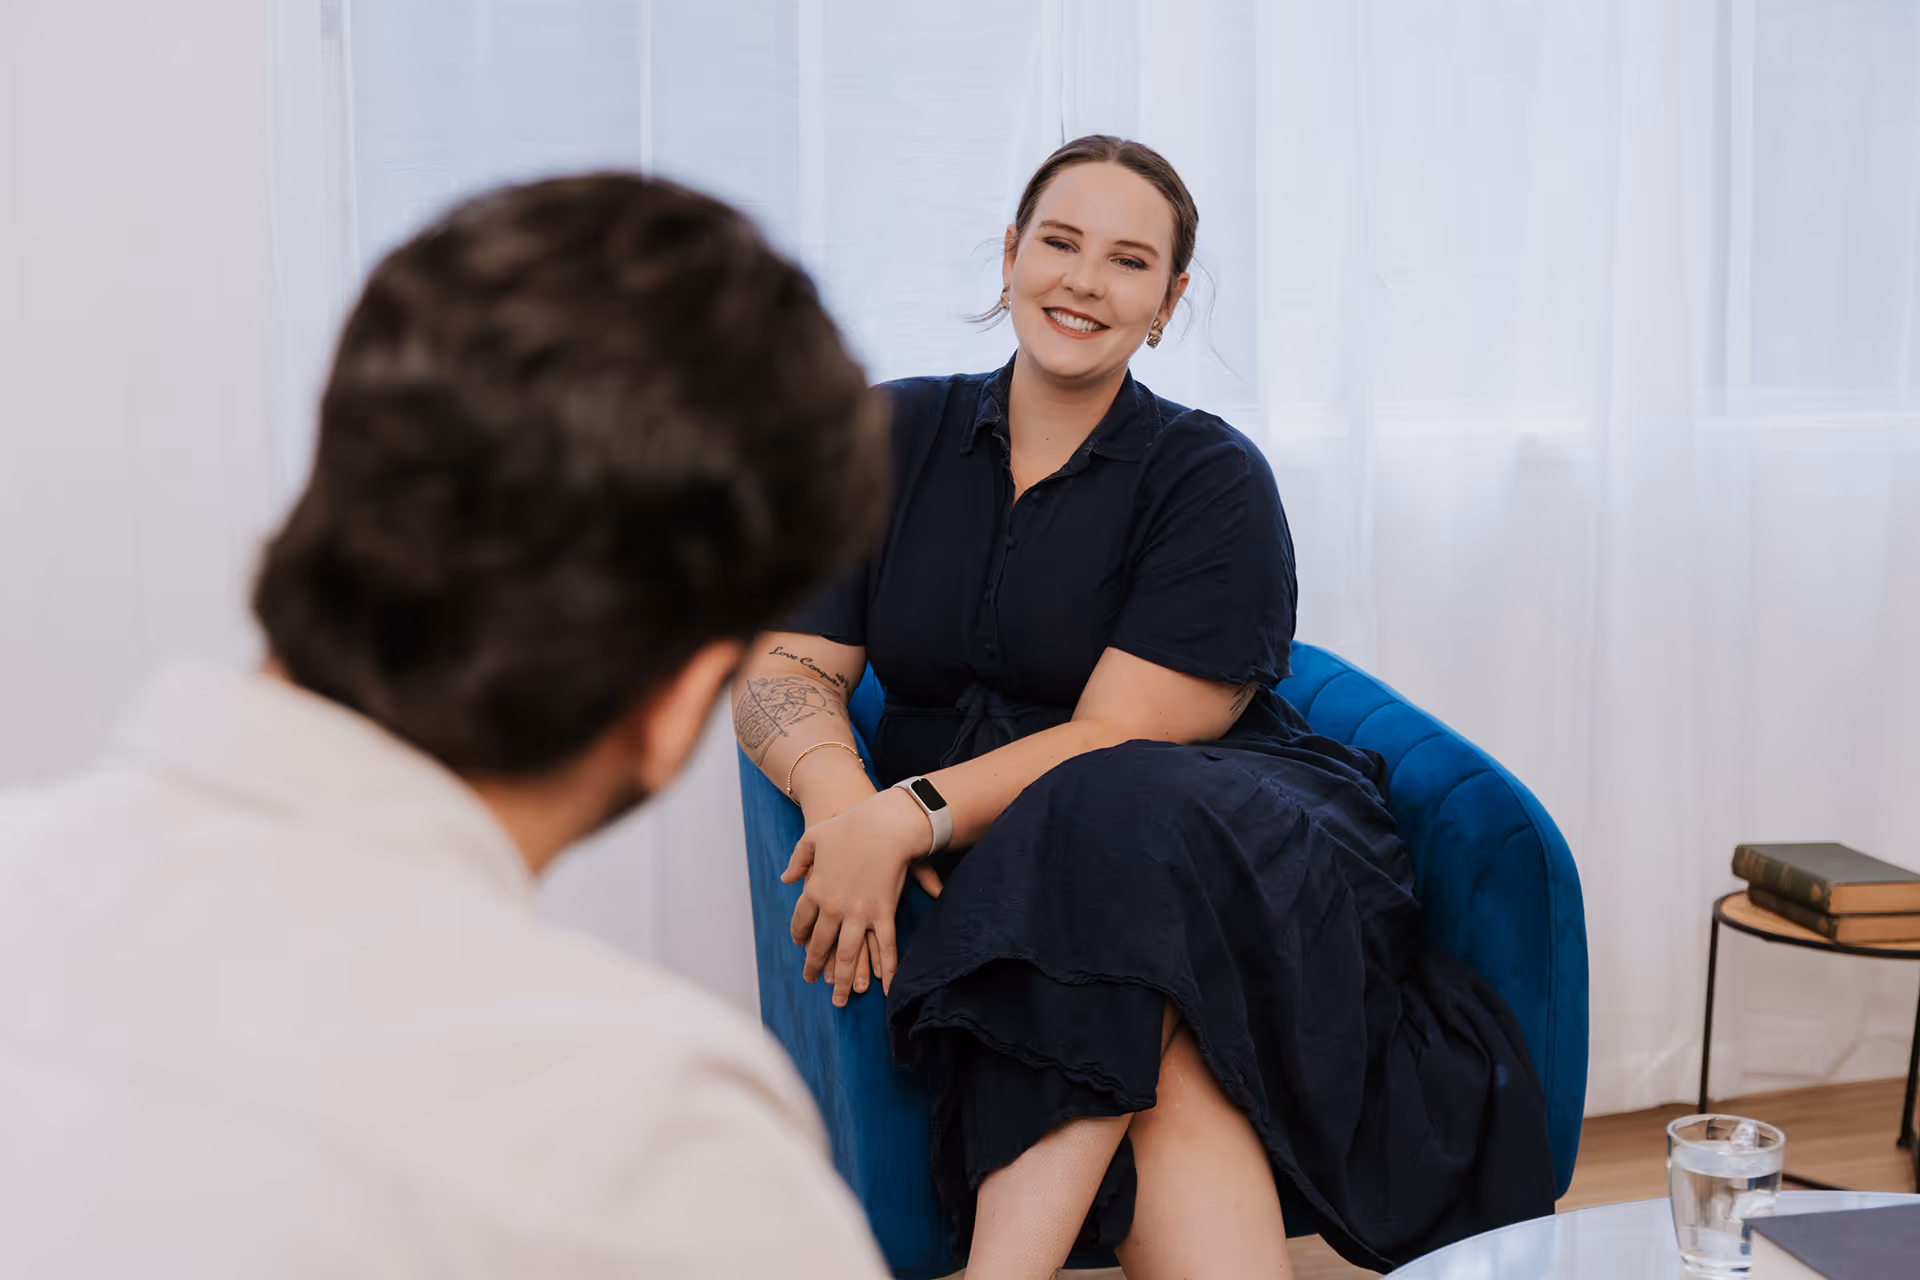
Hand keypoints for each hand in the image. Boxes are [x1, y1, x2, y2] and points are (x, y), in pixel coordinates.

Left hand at [784, 785, 934, 1005]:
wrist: (884, 823)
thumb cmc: (848, 825)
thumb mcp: (813, 837)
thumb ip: (798, 860)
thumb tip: (786, 879)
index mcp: (815, 890)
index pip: (801, 922)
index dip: (799, 936)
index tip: (800, 945)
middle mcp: (834, 908)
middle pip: (821, 945)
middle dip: (814, 966)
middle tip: (812, 980)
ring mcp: (859, 913)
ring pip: (849, 956)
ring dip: (844, 980)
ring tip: (841, 999)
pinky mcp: (883, 913)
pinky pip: (885, 946)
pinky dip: (886, 969)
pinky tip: (884, 987)